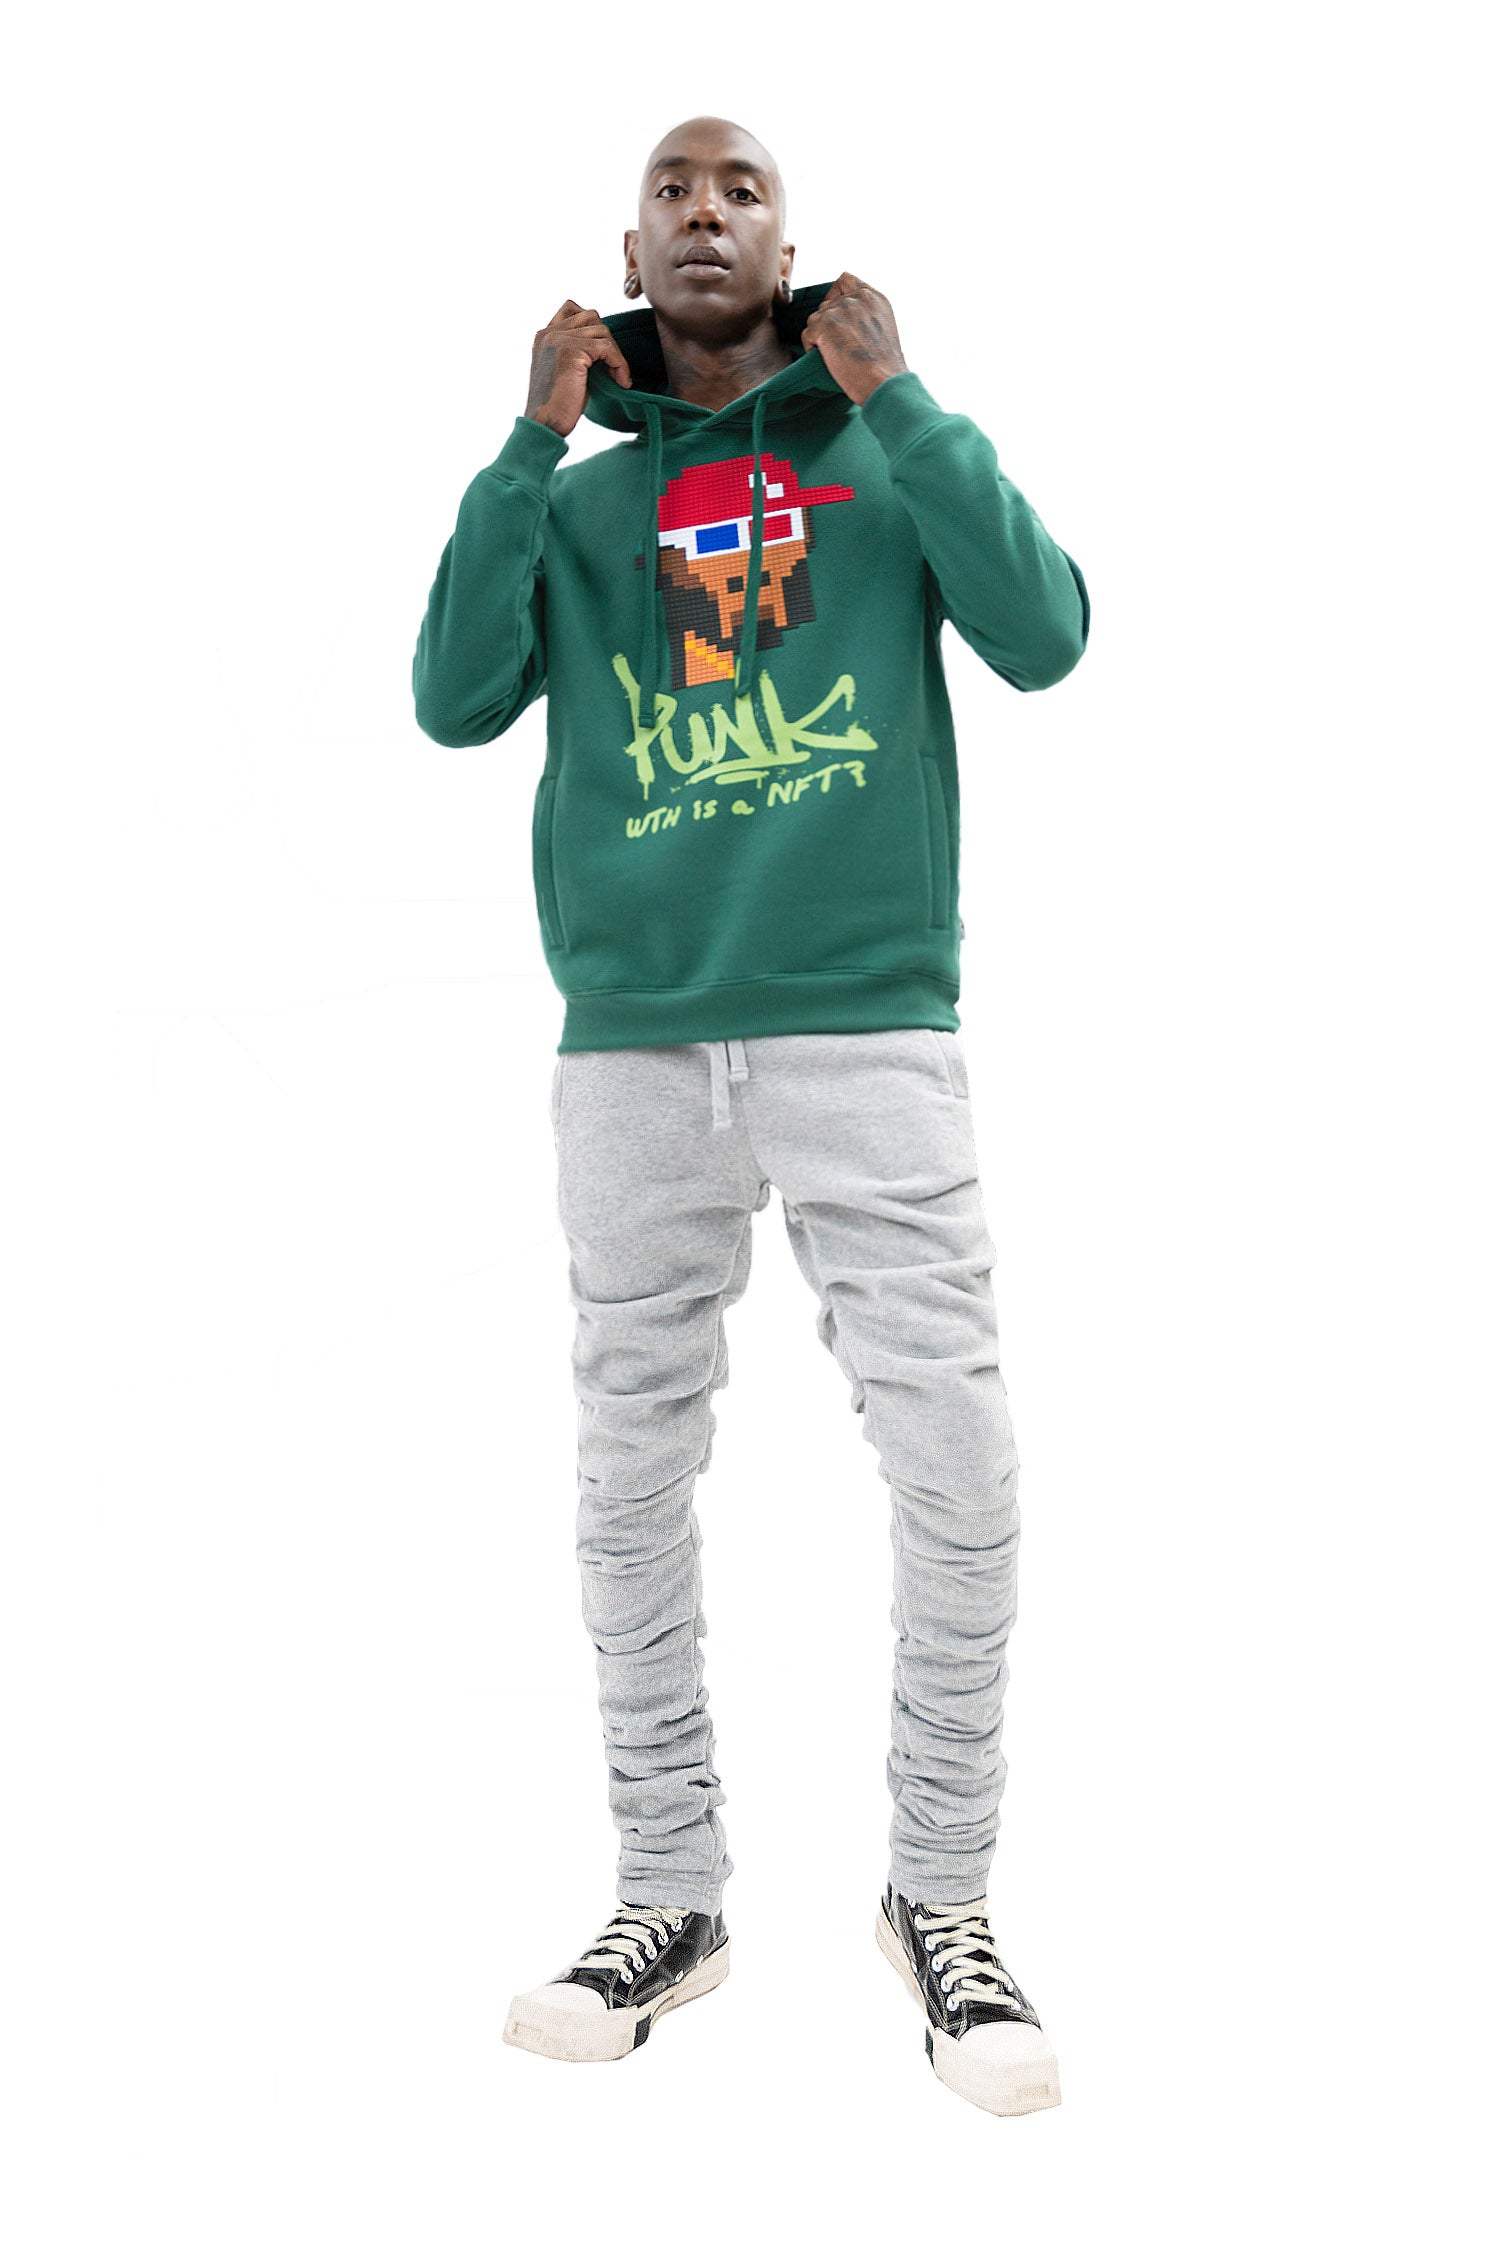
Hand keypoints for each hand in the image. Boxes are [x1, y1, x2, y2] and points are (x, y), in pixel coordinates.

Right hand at [525, 301, 632, 436]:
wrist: (546, 424)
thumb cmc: (559, 405)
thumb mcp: (567, 369)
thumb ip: (578, 350)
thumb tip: (605, 342)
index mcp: (544, 335)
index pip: (572, 308)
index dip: (592, 326)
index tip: (602, 353)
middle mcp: (549, 333)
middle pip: (591, 316)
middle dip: (607, 340)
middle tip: (613, 367)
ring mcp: (558, 339)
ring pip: (602, 330)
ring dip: (615, 354)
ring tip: (617, 377)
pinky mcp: (570, 351)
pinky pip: (606, 347)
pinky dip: (619, 364)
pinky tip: (620, 381)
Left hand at [801, 273, 908, 406]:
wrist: (884, 381)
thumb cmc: (884, 367)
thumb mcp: (882, 328)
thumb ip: (864, 315)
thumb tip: (842, 320)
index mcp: (873, 298)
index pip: (845, 280)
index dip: (835, 295)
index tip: (837, 316)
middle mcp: (857, 298)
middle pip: (826, 304)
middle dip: (827, 325)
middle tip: (839, 347)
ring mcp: (840, 309)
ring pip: (815, 319)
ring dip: (820, 338)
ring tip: (837, 355)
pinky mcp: (824, 324)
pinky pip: (807, 334)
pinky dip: (812, 348)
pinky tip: (828, 360)